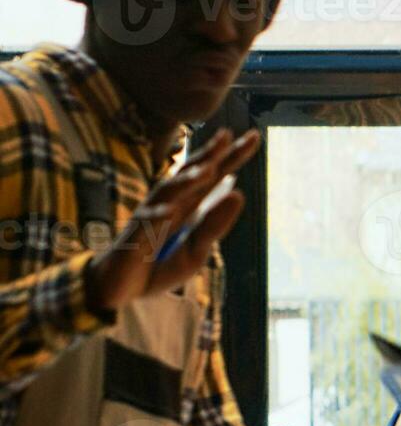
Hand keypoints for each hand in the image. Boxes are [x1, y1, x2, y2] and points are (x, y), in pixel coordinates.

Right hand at [88, 128, 260, 313]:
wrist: (121, 291)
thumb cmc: (159, 265)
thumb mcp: (196, 249)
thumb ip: (215, 225)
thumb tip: (239, 194)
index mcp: (189, 206)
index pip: (213, 177)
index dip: (231, 156)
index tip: (253, 136)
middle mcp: (170, 204)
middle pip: (191, 175)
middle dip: (209, 155)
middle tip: (226, 134)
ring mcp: (150, 217)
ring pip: (168, 193)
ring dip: (186, 181)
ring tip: (207, 170)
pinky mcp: (133, 236)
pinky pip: (145, 225)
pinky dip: (157, 218)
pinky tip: (170, 212)